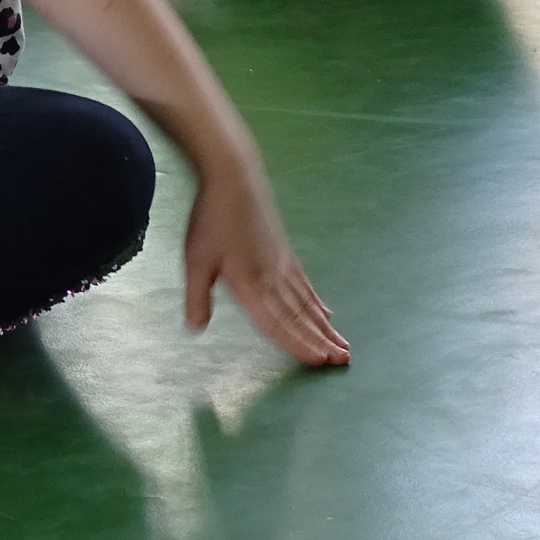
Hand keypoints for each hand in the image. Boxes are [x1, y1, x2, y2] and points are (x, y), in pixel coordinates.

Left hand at [184, 168, 348, 366]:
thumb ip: (196, 297)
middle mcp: (273, 278)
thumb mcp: (195, 260)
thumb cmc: (211, 219)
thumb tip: (195, 328)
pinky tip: (326, 312)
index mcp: (251, 285)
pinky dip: (317, 302)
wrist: (233, 178)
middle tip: (344, 360)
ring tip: (343, 346)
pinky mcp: (284, 251)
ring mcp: (282, 264)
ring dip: (325, 327)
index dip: (298, 344)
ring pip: (307, 303)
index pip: (277, 323)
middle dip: (321, 341)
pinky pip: (305, 284)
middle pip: (300, 316)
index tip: (320, 361)